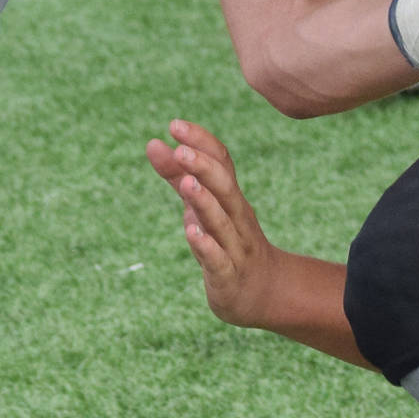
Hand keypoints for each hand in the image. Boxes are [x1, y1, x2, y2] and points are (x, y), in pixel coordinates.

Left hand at [145, 120, 282, 330]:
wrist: (265, 291)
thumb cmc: (227, 240)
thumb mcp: (201, 206)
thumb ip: (177, 175)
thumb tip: (153, 142)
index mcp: (230, 197)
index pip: (222, 162)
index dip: (201, 142)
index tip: (175, 125)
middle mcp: (237, 217)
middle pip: (225, 187)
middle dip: (204, 167)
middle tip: (180, 149)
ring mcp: (235, 247)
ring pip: (223, 222)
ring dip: (205, 202)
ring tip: (187, 184)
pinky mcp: (229, 277)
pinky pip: (219, 260)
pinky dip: (207, 246)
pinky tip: (191, 233)